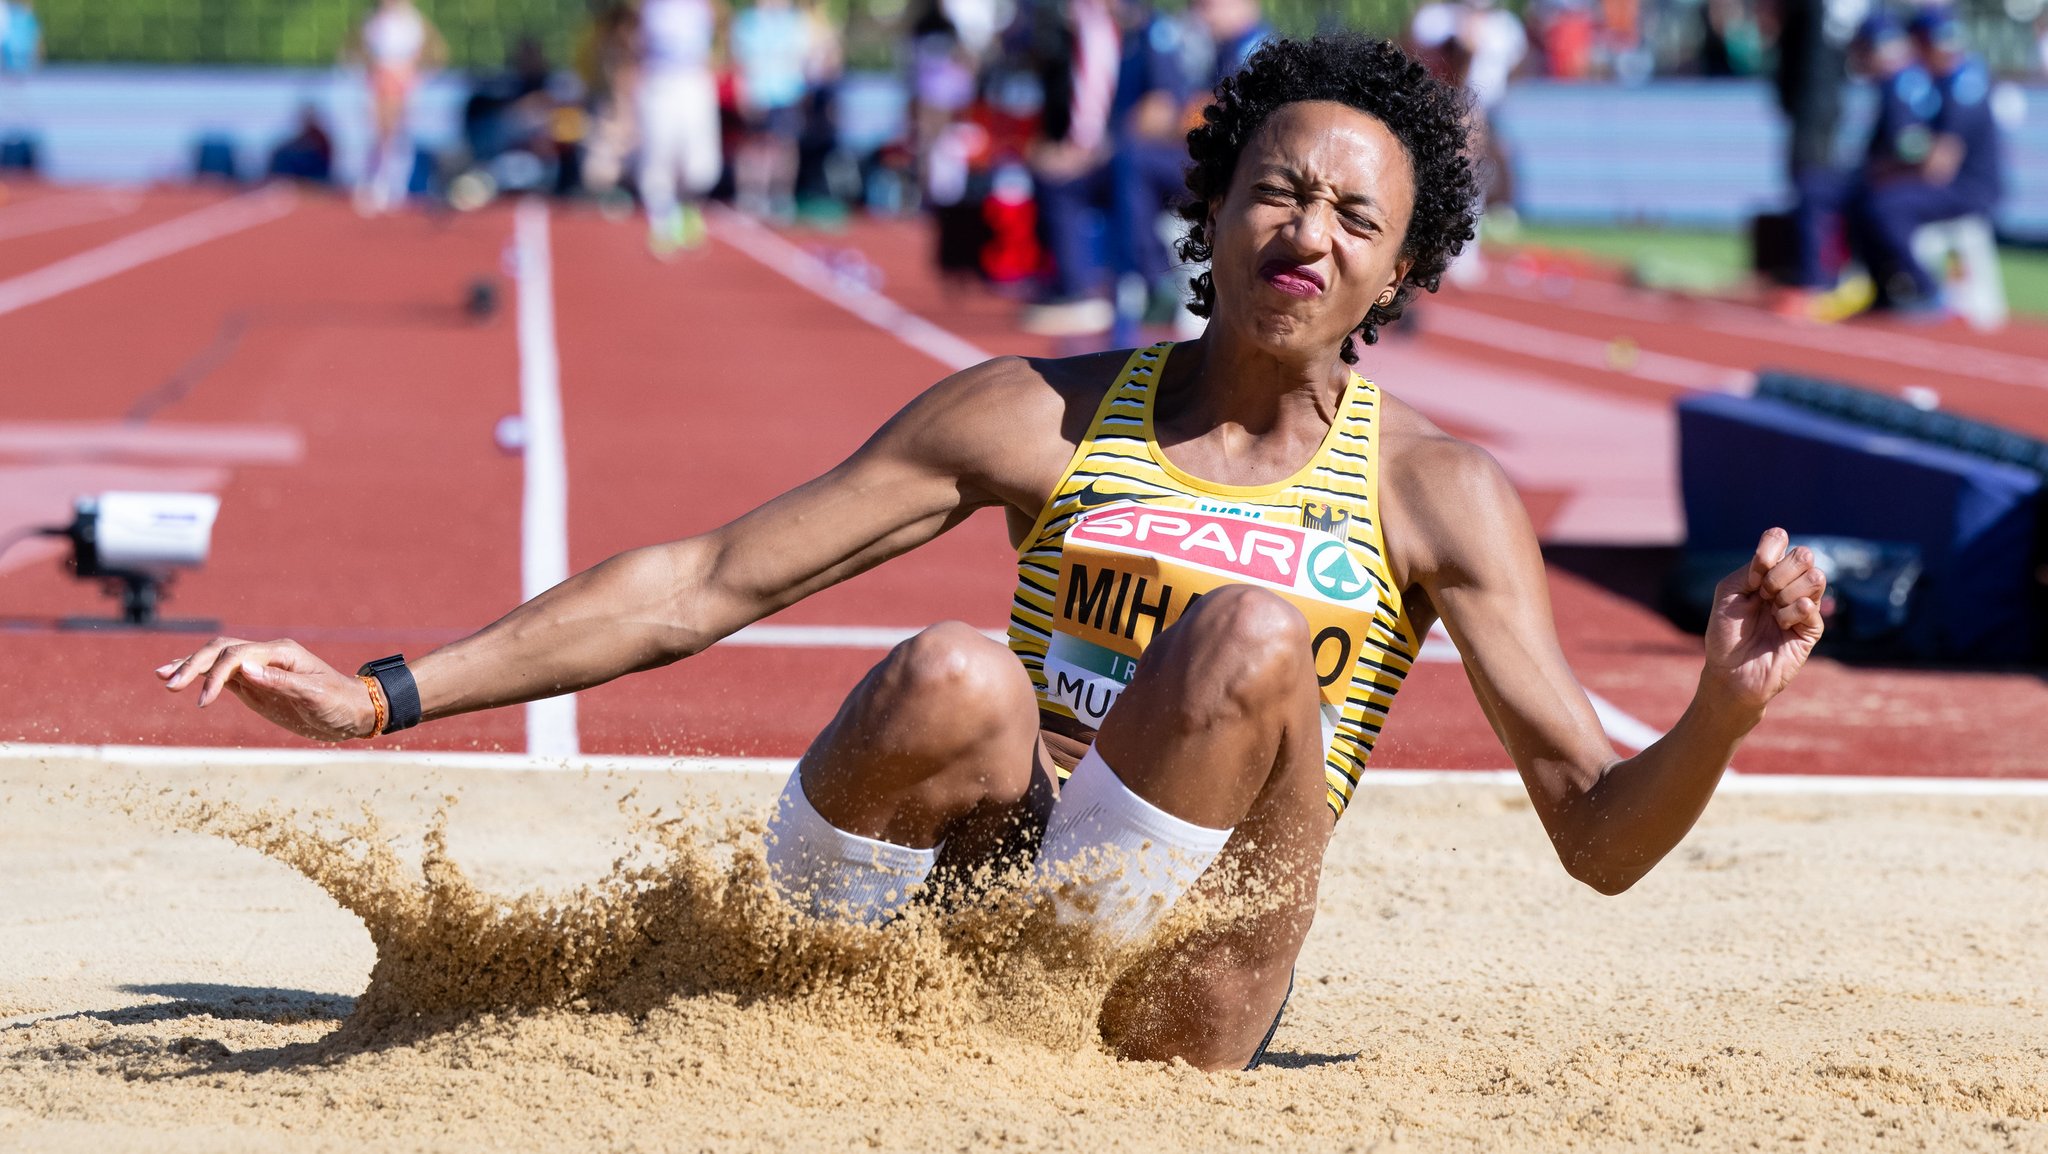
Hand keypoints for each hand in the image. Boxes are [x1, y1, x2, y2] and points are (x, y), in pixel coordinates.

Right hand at [157, 638, 376, 741]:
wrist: (351, 713)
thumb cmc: (338, 702)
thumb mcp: (315, 695)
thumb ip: (281, 682)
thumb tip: (245, 670)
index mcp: (280, 653)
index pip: (237, 655)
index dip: (216, 674)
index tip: (204, 700)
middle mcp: (266, 655)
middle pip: (220, 650)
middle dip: (193, 664)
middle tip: (169, 684)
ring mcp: (258, 669)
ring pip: (217, 659)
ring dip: (190, 665)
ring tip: (162, 677)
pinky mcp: (254, 685)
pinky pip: (222, 676)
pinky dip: (201, 677)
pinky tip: (180, 680)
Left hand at [1702, 528, 1825, 713]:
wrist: (1732, 672)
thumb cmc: (1726, 634)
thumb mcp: (1728, 593)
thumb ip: (1750, 569)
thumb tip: (1774, 559)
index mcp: (1766, 573)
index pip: (1779, 540)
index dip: (1769, 550)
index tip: (1754, 573)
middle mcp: (1788, 585)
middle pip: (1803, 555)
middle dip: (1779, 573)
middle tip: (1762, 593)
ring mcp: (1802, 605)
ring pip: (1816, 576)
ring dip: (1787, 592)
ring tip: (1772, 611)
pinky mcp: (1812, 628)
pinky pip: (1811, 605)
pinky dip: (1793, 611)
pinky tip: (1781, 624)